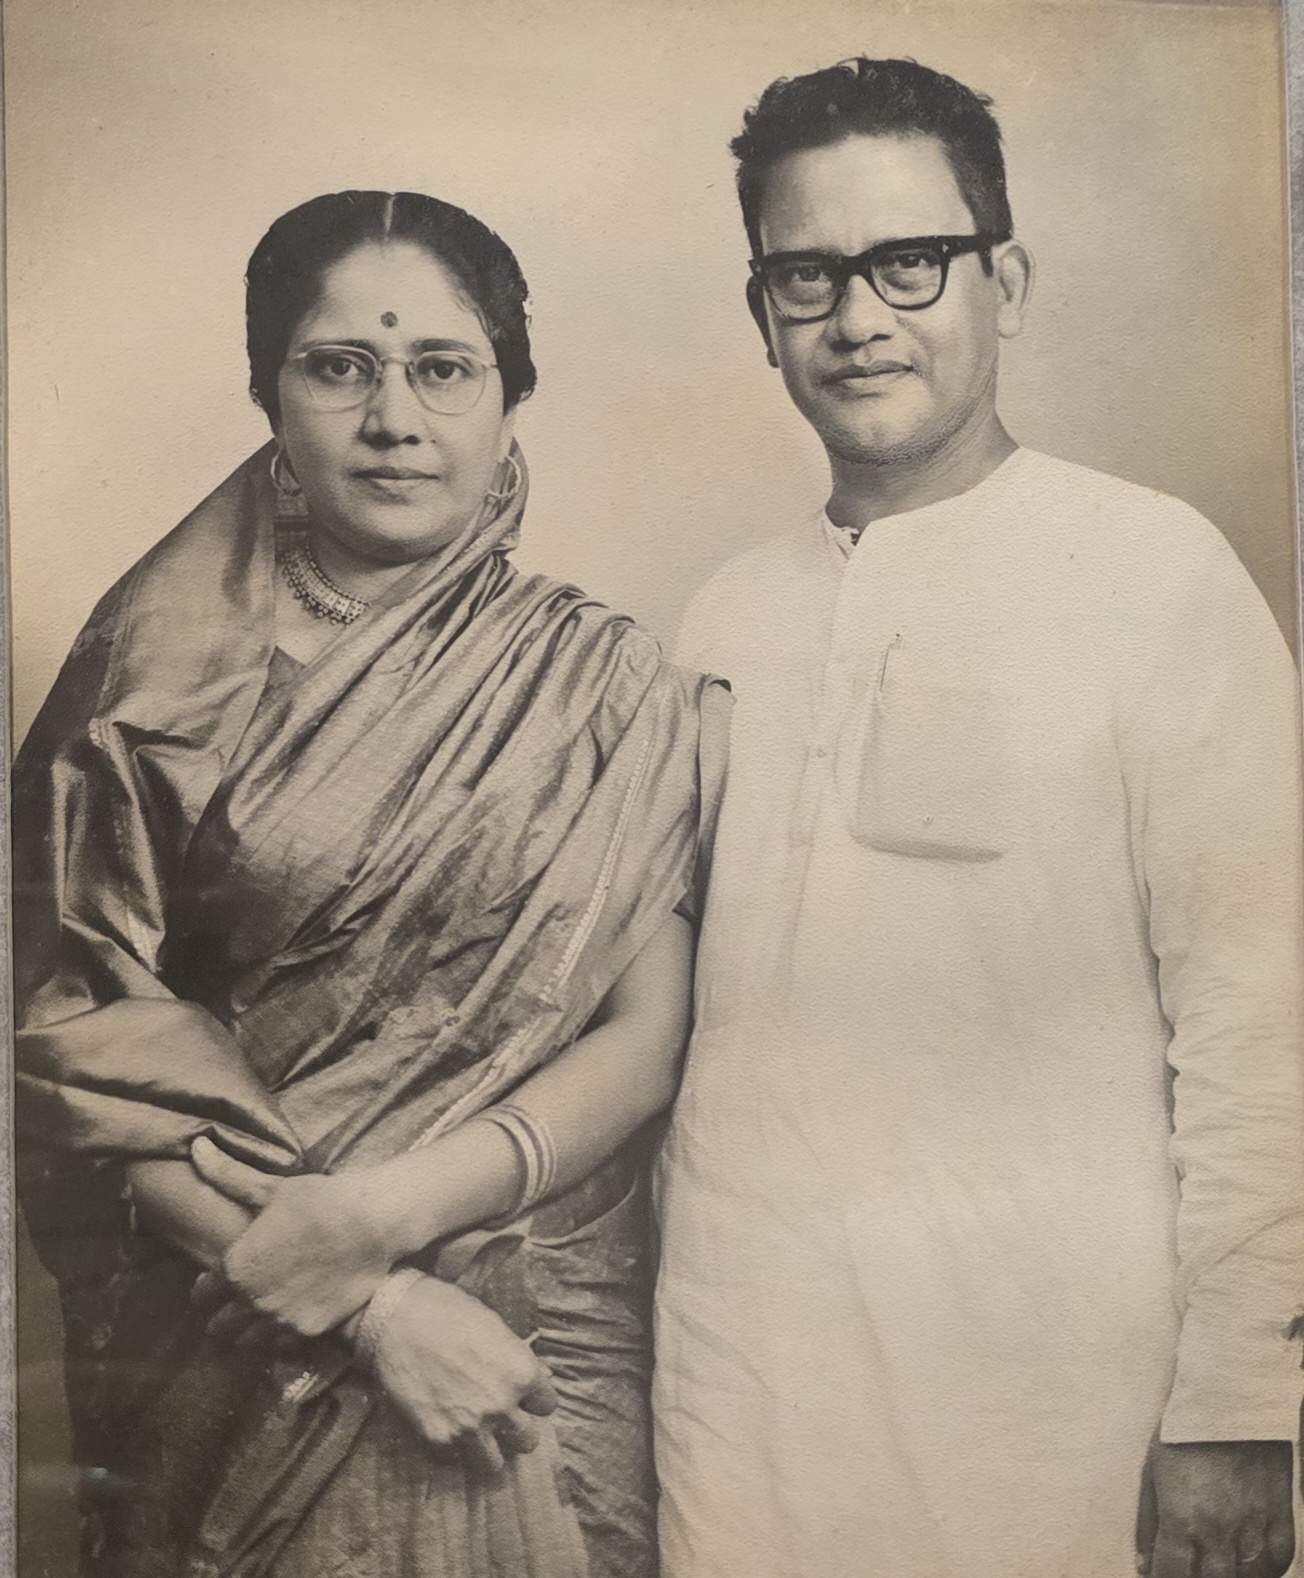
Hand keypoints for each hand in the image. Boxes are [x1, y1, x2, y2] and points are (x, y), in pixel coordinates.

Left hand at [191, 1136, 394, 1336]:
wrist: (371, 1224)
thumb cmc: (319, 1201)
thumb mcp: (271, 1187)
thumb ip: (227, 1175)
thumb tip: (196, 1146)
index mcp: (236, 1268)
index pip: (202, 1295)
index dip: (206, 1289)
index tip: (215, 1284)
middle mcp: (251, 1301)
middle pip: (219, 1327)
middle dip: (222, 1316)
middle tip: (236, 1303)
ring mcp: (280, 1320)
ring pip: (246, 1344)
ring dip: (248, 1332)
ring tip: (259, 1317)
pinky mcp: (308, 1332)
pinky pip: (280, 1347)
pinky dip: (278, 1339)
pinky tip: (288, 1320)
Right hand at [367, 1273, 558, 1476]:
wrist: (396, 1319)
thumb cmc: (447, 1310)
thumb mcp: (494, 1325)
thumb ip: (518, 1358)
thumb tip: (540, 1375)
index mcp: (521, 1374)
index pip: (547, 1405)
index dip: (534, 1399)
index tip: (522, 1397)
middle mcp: (502, 1406)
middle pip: (527, 1441)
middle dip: (516, 1430)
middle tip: (501, 1419)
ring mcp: (469, 1427)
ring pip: (494, 1464)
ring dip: (488, 1449)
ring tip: (475, 1434)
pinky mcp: (437, 1438)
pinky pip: (454, 1459)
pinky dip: (452, 1448)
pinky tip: (445, 1426)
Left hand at [1136, 1439, 1294, 1577]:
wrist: (1228, 1398)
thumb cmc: (1184, 1430)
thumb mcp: (1151, 1470)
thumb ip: (1148, 1520)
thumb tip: (1144, 1563)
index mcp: (1181, 1516)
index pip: (1172, 1574)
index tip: (1161, 1573)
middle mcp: (1218, 1527)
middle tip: (1191, 1566)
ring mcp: (1253, 1523)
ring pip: (1247, 1577)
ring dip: (1231, 1575)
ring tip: (1218, 1563)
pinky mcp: (1278, 1512)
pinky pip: (1279, 1560)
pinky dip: (1266, 1570)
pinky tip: (1250, 1563)